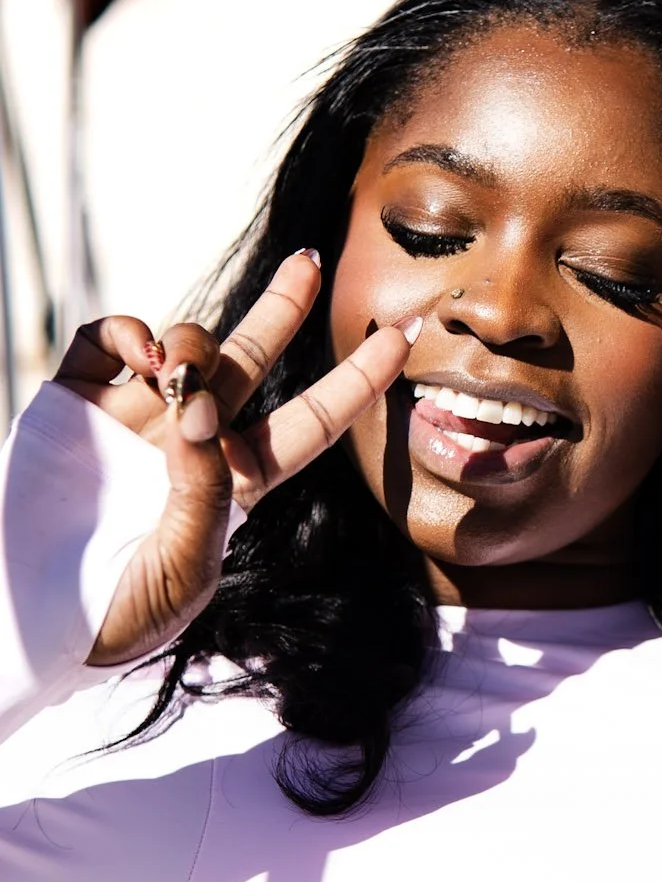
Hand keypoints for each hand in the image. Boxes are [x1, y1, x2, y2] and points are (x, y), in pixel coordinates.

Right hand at [55, 250, 417, 666]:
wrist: (22, 621)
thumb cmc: (115, 613)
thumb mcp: (184, 565)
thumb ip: (203, 487)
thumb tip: (201, 407)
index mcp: (236, 483)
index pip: (312, 421)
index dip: (358, 379)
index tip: (403, 335)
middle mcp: (191, 441)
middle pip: (253, 359)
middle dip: (283, 305)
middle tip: (310, 260)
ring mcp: (134, 416)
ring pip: (186, 346)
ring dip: (194, 342)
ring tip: (175, 374)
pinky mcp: (76, 403)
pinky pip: (107, 343)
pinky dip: (125, 332)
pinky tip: (139, 354)